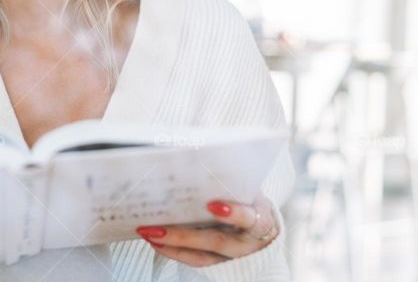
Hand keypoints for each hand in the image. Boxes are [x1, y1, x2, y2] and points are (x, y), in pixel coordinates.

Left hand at [135, 192, 279, 266]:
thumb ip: (235, 179)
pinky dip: (174, 251)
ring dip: (172, 245)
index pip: (248, 218)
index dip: (233, 213)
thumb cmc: (254, 202)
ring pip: (202, 256)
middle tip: (157, 227)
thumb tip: (204, 152)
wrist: (268, 231)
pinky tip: (156, 241)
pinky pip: (196, 261)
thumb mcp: (253, 190)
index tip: (212, 205)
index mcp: (261, 220)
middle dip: (183, 235)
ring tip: (149, 233)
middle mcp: (248, 244)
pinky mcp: (220, 264)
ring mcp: (233, 257)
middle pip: (216, 241)